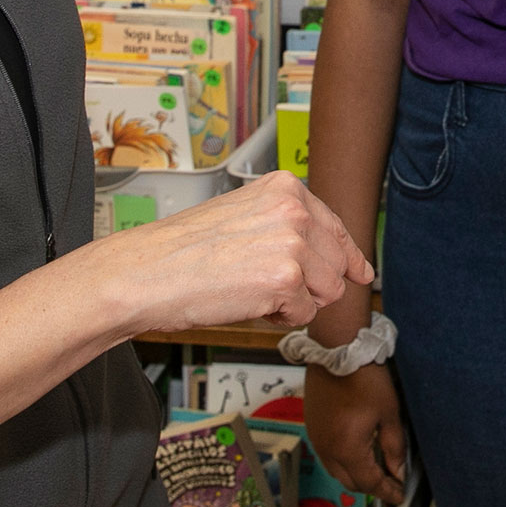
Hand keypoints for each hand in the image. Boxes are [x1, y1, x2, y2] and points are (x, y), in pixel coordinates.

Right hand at [95, 172, 370, 334]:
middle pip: (336, 265)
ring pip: (326, 292)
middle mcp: (294, 209)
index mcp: (285, 188)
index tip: (361, 271)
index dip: (349, 256)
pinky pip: (303, 315)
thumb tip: (335, 259)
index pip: (336, 226)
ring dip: (294, 301)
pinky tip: (247, 301)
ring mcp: (292, 243)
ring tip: (251, 290)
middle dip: (310, 285)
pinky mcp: (284, 280)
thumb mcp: (243, 217)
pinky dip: (279, 318)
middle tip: (267, 287)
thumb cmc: (182, 251)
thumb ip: (287, 227)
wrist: (144, 273)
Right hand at [305, 364, 406, 503]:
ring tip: (376, 467)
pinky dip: (343, 460)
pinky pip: (327, 455)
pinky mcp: (312, 426)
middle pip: (350, 482)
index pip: (369, 483)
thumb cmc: (365, 378)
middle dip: (371, 486)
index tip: (398, 495)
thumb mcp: (389, 413)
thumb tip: (398, 471)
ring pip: (336, 471)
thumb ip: (394, 447)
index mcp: (347, 449)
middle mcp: (327, 449)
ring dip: (355, 474)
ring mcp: (316, 438)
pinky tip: (357, 450)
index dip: (387, 491)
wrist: (338, 350)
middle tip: (390, 482)